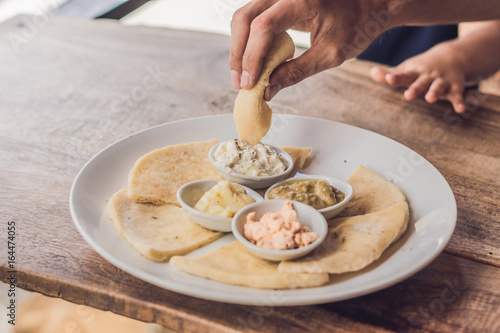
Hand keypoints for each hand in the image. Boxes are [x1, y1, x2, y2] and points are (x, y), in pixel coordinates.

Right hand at [230, 0, 391, 99]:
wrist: (369, 4)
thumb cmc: (357, 25)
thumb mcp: (331, 54)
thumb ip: (297, 71)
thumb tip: (268, 90)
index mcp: (303, 0)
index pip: (264, 26)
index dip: (252, 57)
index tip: (250, 83)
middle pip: (245, 18)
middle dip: (238, 54)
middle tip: (241, 83)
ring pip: (244, 17)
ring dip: (240, 48)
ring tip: (244, 77)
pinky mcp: (278, 2)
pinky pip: (254, 18)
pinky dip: (249, 42)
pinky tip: (253, 63)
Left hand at [370, 42, 466, 112]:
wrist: (454, 56)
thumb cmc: (423, 67)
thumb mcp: (408, 69)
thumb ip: (391, 74)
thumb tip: (372, 72)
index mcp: (414, 72)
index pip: (403, 75)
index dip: (395, 77)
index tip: (388, 78)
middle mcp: (428, 76)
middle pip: (420, 83)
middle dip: (415, 89)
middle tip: (408, 95)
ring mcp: (442, 81)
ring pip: (438, 87)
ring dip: (435, 92)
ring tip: (430, 99)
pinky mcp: (455, 87)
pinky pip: (457, 95)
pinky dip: (459, 101)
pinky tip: (460, 109)